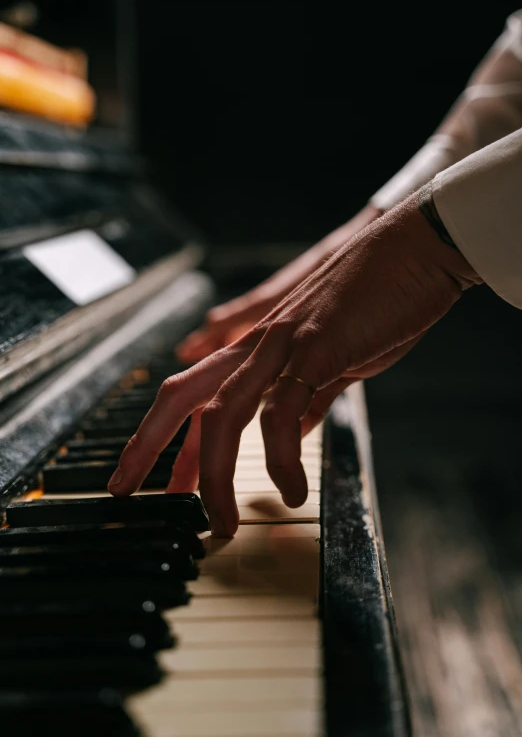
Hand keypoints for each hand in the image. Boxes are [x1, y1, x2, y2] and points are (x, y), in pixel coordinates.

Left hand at [109, 193, 480, 535]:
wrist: (418, 249)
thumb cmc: (381, 299)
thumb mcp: (336, 357)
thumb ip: (311, 395)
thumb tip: (295, 429)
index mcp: (262, 348)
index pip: (199, 399)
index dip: (171, 444)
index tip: (161, 484)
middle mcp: (260, 345)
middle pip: (181, 395)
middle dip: (146, 446)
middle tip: (124, 491)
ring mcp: (284, 344)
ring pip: (222, 410)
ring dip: (212, 474)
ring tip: (220, 522)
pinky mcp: (317, 349)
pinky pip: (283, 410)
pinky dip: (281, 458)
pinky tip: (291, 490)